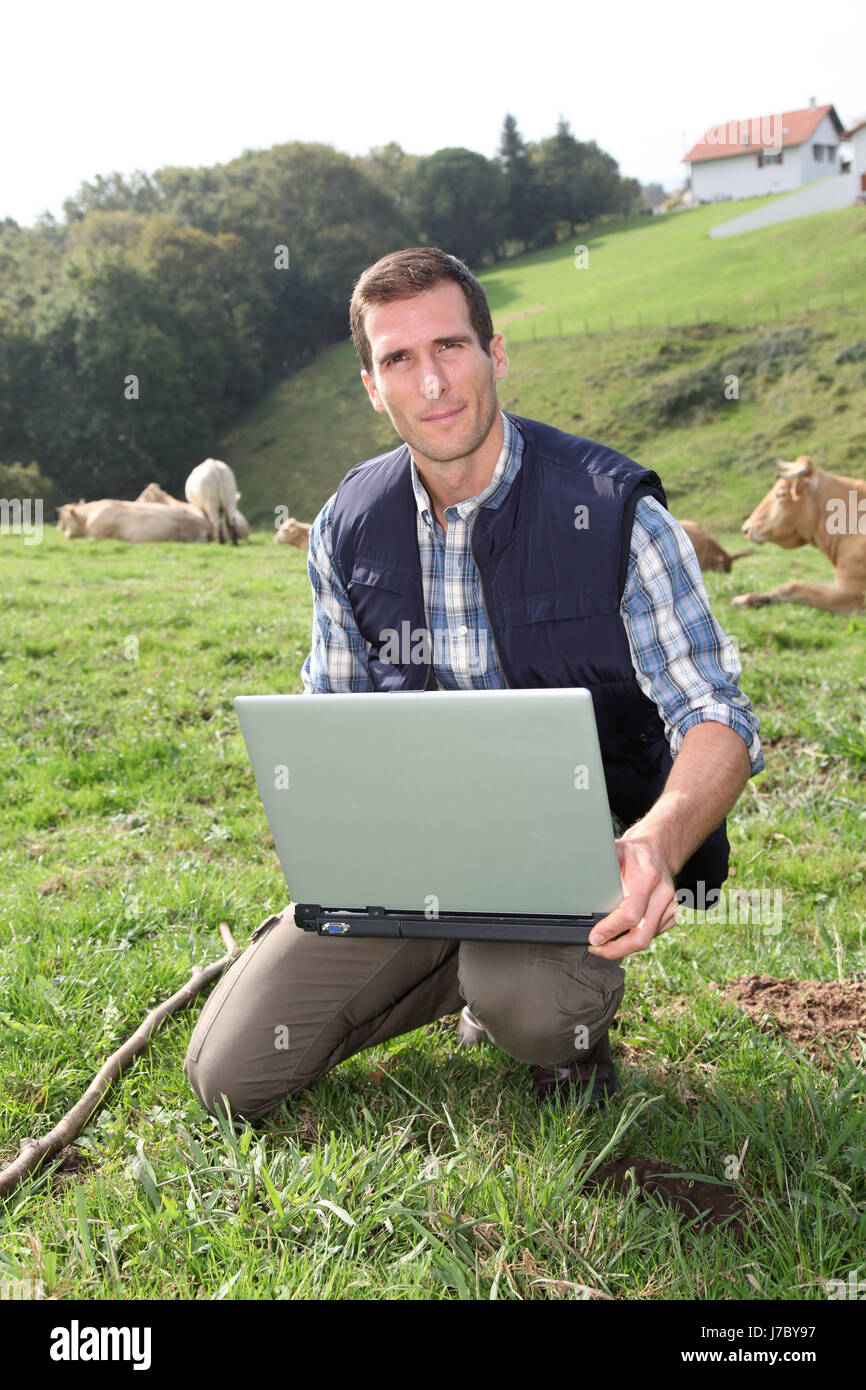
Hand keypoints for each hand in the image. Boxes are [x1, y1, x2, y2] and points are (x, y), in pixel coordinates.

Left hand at [587, 833, 677, 960]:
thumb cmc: (634, 853)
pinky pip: (651, 936)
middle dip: (616, 949)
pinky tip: (620, 935)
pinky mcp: (672, 916)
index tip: (594, 937)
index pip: (630, 914)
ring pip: (647, 939)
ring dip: (623, 947)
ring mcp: (670, 908)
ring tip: (603, 944)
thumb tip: (576, 874)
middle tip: (596, 948)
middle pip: (641, 936)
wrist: (659, 851)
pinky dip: (634, 940)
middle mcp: (663, 895)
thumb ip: (599, 863)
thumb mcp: (615, 850)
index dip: (610, 930)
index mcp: (648, 878)